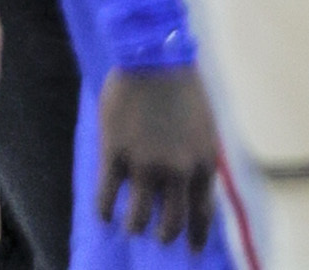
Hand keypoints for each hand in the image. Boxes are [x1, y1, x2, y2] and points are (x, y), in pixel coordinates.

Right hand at [98, 66, 221, 246]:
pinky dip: (105, 211)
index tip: (194, 251)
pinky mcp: (115, 157)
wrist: (154, 57)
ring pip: (137, 221)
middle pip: (170, 226)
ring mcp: (145, 165)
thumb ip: (196, 159)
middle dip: (163, 235)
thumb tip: (191, 191)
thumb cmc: (183, 88)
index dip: (198, 236)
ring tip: (130, 220)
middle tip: (157, 235)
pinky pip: (106, 202)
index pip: (203, 212)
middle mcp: (177, 169)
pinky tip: (105, 210)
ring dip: (134, 225)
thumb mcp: (203, 126)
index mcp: (203, 160)